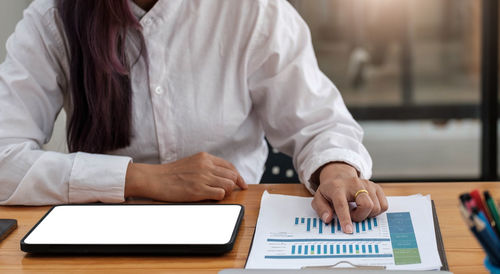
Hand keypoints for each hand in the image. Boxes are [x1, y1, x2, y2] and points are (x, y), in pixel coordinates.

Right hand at [125, 152, 247, 201]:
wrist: (155, 178)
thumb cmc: (171, 173)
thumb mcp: (192, 163)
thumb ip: (207, 166)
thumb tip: (222, 176)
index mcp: (205, 157)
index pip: (230, 166)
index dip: (238, 176)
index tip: (242, 184)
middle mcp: (206, 165)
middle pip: (232, 175)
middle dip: (234, 185)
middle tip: (230, 192)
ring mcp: (203, 177)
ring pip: (228, 184)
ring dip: (227, 191)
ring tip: (218, 194)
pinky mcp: (198, 190)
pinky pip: (220, 194)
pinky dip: (219, 197)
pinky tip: (212, 197)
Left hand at [310, 162, 387, 233]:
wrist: (340, 176)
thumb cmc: (330, 190)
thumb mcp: (319, 198)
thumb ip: (321, 209)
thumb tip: (328, 219)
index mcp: (337, 187)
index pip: (342, 204)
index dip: (346, 218)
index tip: (348, 230)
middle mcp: (354, 184)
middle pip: (366, 204)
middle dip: (360, 216)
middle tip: (352, 216)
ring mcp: (367, 184)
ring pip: (376, 207)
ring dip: (367, 215)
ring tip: (357, 210)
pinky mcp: (376, 187)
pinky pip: (384, 205)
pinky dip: (376, 211)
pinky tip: (366, 208)